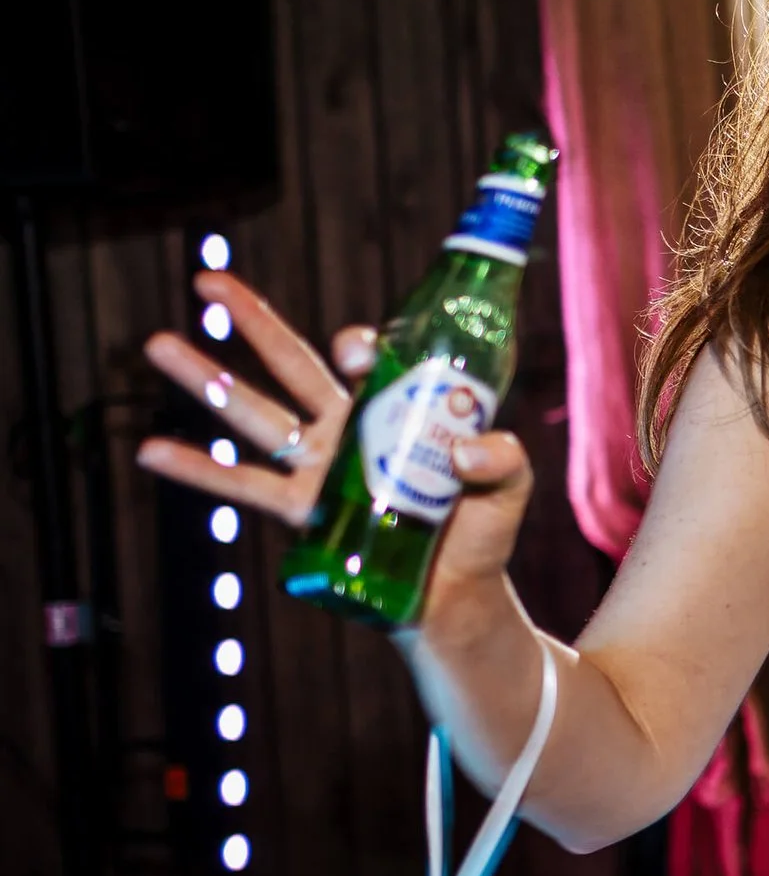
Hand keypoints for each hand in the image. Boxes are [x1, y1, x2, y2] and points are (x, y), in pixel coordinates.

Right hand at [135, 270, 534, 611]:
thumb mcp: (511, 486)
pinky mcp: (305, 513)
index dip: (357, 344)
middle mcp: (350, 428)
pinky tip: (150, 450)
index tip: (358, 351)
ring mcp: (321, 469)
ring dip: (205, 381)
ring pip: (254, 415)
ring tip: (157, 344)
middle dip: (252, 322)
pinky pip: (243, 485)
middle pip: (292, 366)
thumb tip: (466, 453)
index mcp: (397, 407)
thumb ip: (503, 460)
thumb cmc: (483, 531)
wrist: (459, 595)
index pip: (367, 358)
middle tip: (205, 281)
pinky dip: (196, 469)